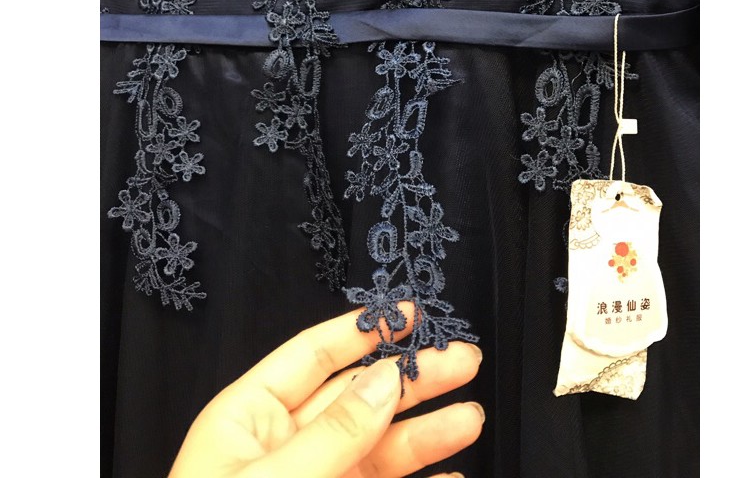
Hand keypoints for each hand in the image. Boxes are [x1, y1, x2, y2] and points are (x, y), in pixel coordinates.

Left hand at [168, 302, 483, 477]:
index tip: (406, 316)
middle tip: (462, 361)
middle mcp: (283, 447)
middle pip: (356, 398)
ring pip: (377, 446)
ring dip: (425, 434)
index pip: (311, 357)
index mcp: (249, 419)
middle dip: (410, 380)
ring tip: (470, 418)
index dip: (360, 331)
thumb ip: (332, 434)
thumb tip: (385, 379)